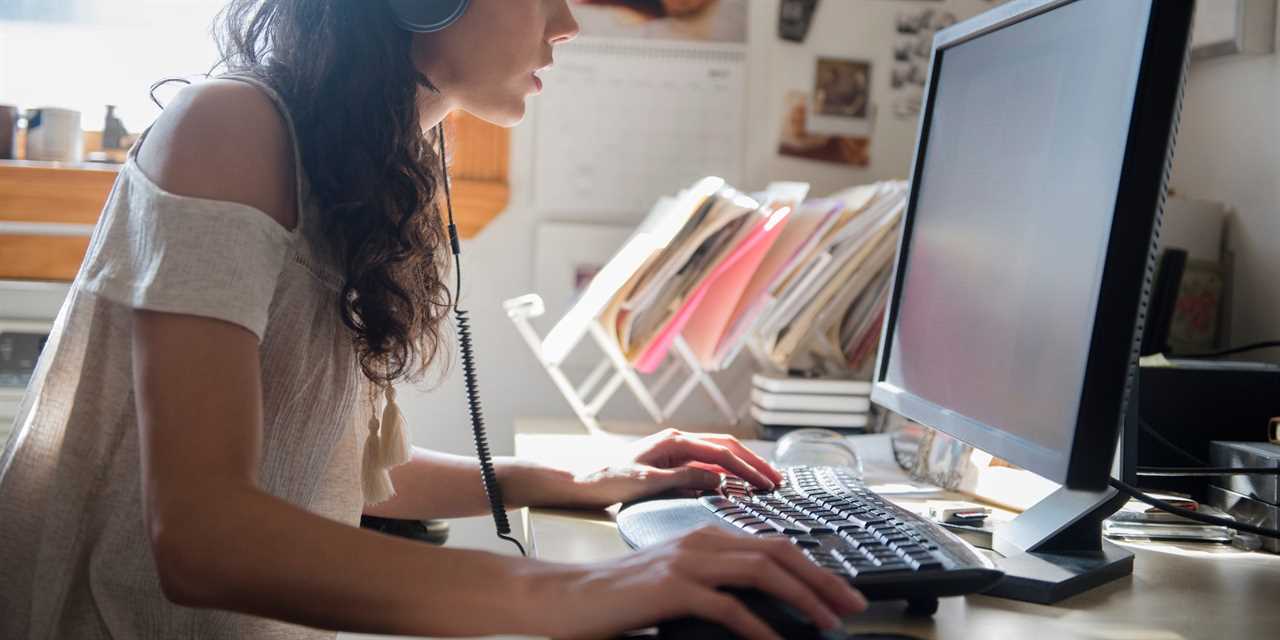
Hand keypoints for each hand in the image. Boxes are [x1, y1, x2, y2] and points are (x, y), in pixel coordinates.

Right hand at [528, 524, 867, 639]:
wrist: (568, 598)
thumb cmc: (619, 597)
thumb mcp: (676, 584)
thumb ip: (715, 586)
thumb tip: (762, 610)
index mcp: (705, 536)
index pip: (774, 544)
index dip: (814, 567)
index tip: (841, 592)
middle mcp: (701, 541)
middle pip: (778, 552)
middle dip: (823, 579)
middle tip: (853, 605)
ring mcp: (687, 562)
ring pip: (762, 572)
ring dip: (803, 598)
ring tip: (828, 622)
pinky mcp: (672, 587)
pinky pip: (730, 607)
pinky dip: (760, 627)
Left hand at [569, 428, 784, 507]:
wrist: (580, 483)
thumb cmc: (607, 482)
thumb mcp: (646, 483)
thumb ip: (683, 478)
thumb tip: (719, 478)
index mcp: (674, 441)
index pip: (722, 454)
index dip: (748, 470)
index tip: (768, 485)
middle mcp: (677, 441)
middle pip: (727, 447)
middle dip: (754, 463)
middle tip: (778, 480)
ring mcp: (674, 450)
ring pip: (719, 453)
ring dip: (743, 466)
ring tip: (765, 480)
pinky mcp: (671, 462)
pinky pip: (707, 463)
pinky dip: (727, 472)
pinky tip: (737, 484)